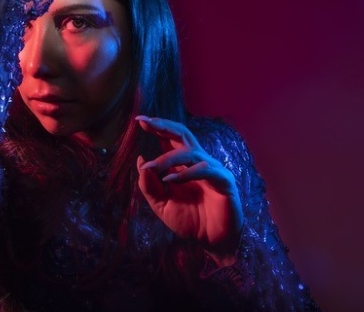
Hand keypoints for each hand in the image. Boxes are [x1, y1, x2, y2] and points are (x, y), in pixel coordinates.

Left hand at [136, 116, 243, 263]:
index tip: (139, 120)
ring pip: (190, 152)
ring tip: (152, 167)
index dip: (156, 128)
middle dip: (164, 126)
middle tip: (147, 122)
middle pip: (182, 135)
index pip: (169, 140)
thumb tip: (140, 160)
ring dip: (168, 158)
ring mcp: (212, 169)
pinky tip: (170, 180)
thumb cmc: (190, 221)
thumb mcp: (162, 205)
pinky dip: (186, 173)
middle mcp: (197, 162)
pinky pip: (204, 169)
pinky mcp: (223, 180)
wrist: (212, 242)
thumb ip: (149, 187)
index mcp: (182, 165)